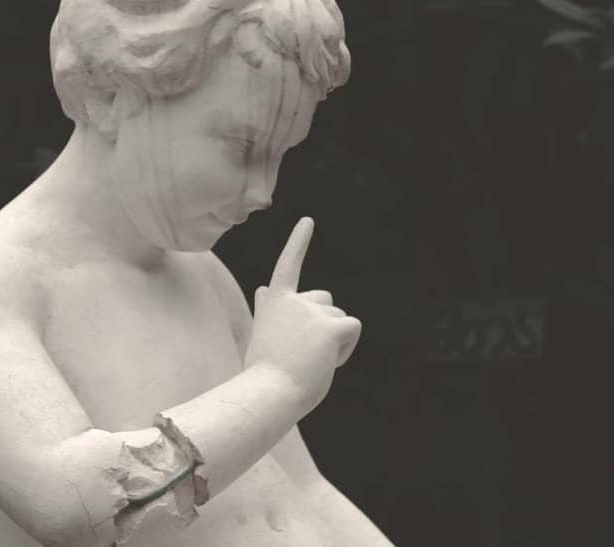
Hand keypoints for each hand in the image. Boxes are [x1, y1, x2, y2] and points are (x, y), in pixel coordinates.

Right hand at [244, 217, 361, 411]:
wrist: (268, 393)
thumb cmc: (265, 371)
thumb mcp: (262, 333)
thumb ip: (268, 309)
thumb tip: (263, 288)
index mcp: (274, 301)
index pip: (288, 265)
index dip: (298, 242)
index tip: (308, 221)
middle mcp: (293, 299)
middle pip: (326, 300)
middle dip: (325, 323)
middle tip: (305, 352)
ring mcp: (312, 311)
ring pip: (340, 318)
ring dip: (334, 342)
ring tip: (311, 361)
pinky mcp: (331, 327)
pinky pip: (352, 328)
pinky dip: (346, 349)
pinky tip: (327, 362)